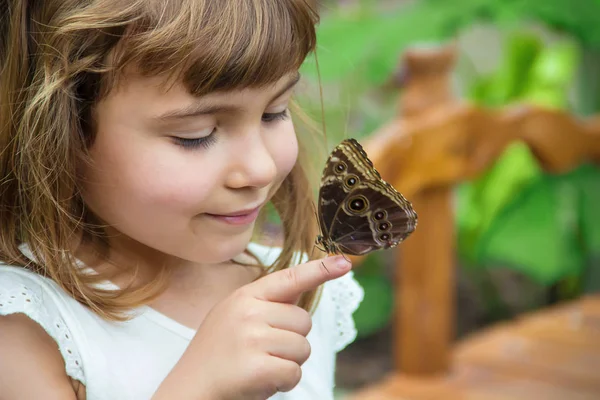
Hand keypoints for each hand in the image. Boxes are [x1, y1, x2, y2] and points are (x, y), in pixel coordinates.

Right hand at [153, 255, 351, 399]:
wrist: (189, 389)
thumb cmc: (217, 355)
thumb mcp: (234, 317)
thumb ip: (266, 304)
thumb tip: (303, 290)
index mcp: (245, 296)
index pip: (289, 278)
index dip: (319, 270)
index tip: (344, 263)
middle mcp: (248, 311)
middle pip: (303, 321)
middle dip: (292, 341)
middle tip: (263, 352)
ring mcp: (252, 337)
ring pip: (303, 348)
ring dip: (288, 363)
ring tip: (259, 366)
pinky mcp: (258, 366)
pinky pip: (294, 372)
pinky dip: (283, 383)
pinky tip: (260, 381)